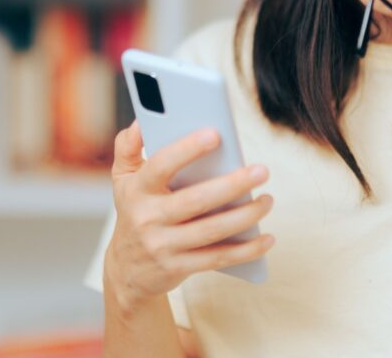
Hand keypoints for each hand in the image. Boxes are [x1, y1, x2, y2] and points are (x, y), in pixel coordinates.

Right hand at [105, 120, 273, 311]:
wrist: (127, 270)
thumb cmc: (134, 213)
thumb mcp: (122, 180)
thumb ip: (127, 148)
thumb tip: (140, 121)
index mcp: (137, 190)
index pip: (161, 165)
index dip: (186, 149)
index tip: (216, 134)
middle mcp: (148, 218)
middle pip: (196, 200)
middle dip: (232, 185)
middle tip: (261, 171)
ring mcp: (163, 246)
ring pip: (212, 230)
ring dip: (245, 216)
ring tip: (268, 200)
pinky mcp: (179, 267)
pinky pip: (218, 258)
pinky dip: (246, 250)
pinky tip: (266, 238)